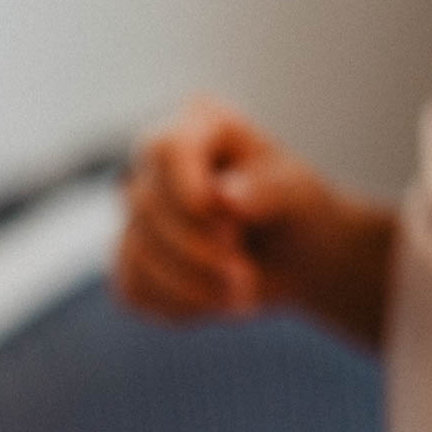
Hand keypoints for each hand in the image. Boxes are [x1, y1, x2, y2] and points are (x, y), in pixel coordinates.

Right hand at [115, 98, 392, 344]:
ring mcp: (138, 213)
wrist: (296, 258)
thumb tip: (226, 196)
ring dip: (192, 287)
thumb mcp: (300, 195)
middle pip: (147, 206)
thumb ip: (269, 189)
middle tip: (248, 279)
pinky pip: (134, 288)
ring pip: (136, 254)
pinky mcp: (131, 259)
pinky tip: (213, 301)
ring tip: (242, 298)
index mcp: (200, 126)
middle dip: (199, 253)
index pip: (167, 148)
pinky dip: (178, 304)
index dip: (185, 189)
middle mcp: (158, 164)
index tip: (228, 229)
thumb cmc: (298, 211)